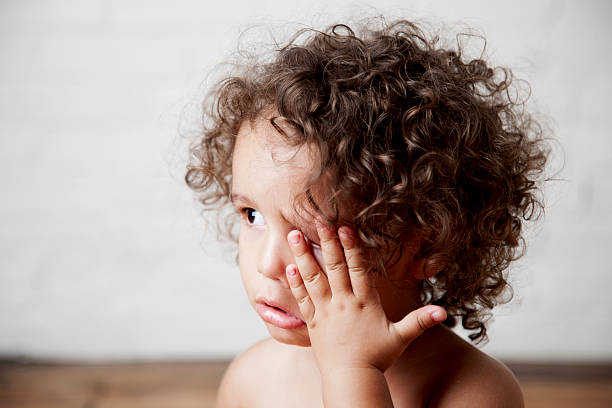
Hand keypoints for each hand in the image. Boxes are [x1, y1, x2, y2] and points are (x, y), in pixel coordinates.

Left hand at [285, 222, 445, 374]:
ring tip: (294, 234)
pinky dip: (295, 283)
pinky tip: (289, 267)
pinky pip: (302, 298)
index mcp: (364, 302)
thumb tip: (444, 311)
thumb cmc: (376, 358)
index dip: (351, 246)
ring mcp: (326, 311)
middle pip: (334, 266)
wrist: (351, 379)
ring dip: (303, 255)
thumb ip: (420, 321)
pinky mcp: (313, 321)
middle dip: (326, 241)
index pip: (358, 268)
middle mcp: (343, 302)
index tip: (344, 227)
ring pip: (313, 277)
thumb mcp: (401, 338)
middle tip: (318, 219)